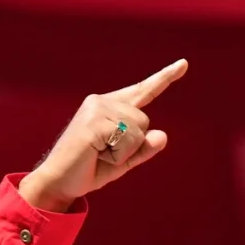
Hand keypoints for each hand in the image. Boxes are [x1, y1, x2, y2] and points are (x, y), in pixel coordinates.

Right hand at [19, 59, 188, 210]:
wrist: (59, 182)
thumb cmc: (89, 169)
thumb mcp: (124, 160)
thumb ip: (144, 148)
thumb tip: (163, 135)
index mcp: (109, 106)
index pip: (143, 90)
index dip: (165, 77)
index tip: (184, 63)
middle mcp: (102, 101)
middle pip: (145, 120)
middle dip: (133, 145)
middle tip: (105, 153)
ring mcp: (96, 109)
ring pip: (138, 131)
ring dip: (125, 151)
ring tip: (99, 154)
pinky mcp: (93, 122)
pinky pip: (128, 140)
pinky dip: (118, 156)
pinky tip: (97, 154)